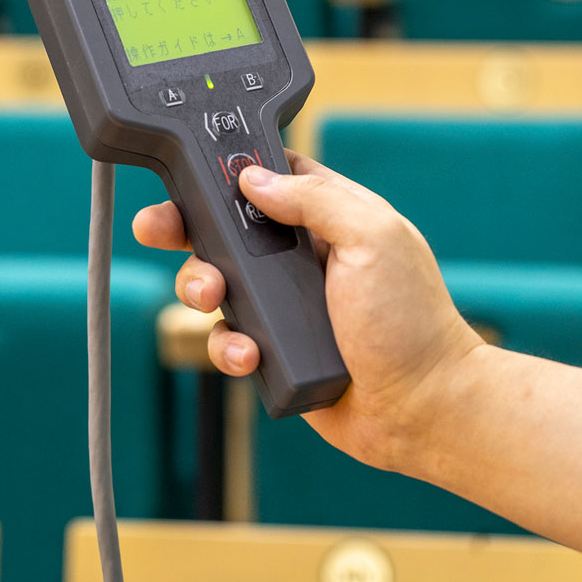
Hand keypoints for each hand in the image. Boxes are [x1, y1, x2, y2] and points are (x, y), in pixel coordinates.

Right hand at [133, 150, 482, 470]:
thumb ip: (314, 200)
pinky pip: (228, 341)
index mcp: (329, 215)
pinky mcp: (274, 351)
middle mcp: (301, 256)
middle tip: (158, 229)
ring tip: (212, 299)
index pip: (268, 176)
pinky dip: (228, 347)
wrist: (423, 410)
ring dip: (201, 287)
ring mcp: (285, 305)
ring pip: (216, 283)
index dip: (226, 172)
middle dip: (186, 227)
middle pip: (224, 229)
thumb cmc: (411, 320)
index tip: (190, 171)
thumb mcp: (372, 237)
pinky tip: (249, 355)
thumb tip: (252, 179)